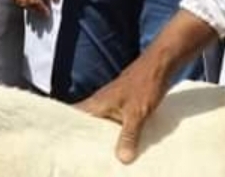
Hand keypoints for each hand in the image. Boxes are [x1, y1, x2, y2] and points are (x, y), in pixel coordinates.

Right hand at [78, 11, 214, 163]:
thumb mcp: (136, 113)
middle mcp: (102, 102)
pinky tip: (124, 142)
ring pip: (103, 122)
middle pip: (88, 122)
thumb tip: (122, 159)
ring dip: (103, 135)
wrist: (161, 65)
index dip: (66, 127)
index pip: (74, 115)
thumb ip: (128, 135)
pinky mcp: (126, 103)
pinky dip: (117, 131)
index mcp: (98, 103)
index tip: (63, 142)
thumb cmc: (145, 83)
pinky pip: (116, 121)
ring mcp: (114, 102)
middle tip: (83, 154)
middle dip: (86, 136)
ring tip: (102, 153)